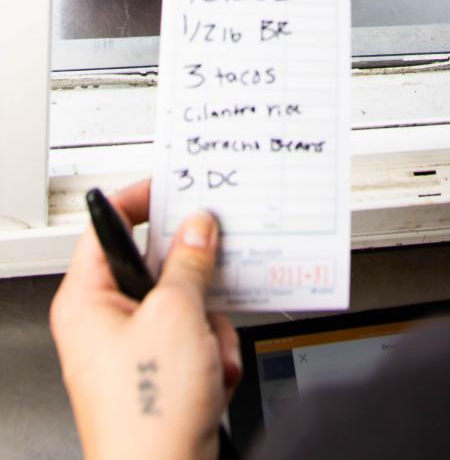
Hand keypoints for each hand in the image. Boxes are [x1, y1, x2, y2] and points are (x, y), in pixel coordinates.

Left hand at [51, 180, 239, 459]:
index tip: (177, 185)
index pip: (109, 226)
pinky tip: (212, 379)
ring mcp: (134, 353)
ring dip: (210, 328)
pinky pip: (196, 342)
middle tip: (212, 272)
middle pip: (158, 267)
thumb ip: (190, 261)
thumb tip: (198, 227)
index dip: (143, 199)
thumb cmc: (147, 413)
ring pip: (186, 306)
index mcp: (87, 300)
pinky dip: (213, 357)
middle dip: (195, 284)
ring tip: (208, 355)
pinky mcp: (160, 378)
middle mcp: (104, 324)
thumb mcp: (177, 314)